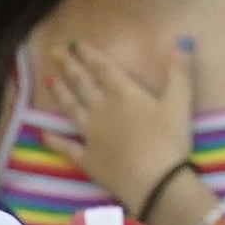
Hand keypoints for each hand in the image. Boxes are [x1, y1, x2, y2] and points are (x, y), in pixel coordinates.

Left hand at [48, 30, 199, 214]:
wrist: (154, 181)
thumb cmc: (170, 140)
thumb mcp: (181, 103)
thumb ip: (180, 72)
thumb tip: (181, 42)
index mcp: (124, 94)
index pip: (103, 69)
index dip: (89, 54)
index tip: (75, 43)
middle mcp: (102, 110)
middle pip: (82, 84)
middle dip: (68, 66)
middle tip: (54, 52)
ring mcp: (90, 134)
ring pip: (71, 109)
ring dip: (60, 93)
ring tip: (48, 80)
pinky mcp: (87, 157)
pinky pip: (66, 146)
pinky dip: (54, 140)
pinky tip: (43, 133)